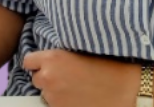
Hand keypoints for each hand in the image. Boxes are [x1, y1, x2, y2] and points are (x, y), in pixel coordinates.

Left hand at [23, 49, 140, 106]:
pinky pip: (54, 106)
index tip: (47, 63)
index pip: (29, 61)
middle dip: (47, 77)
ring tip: (74, 88)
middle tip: (66, 76)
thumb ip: (61, 57)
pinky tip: (77, 98)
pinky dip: (62, 102)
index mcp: (53, 58)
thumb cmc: (108, 67)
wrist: (124, 90)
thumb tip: (51, 60)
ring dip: (54, 91)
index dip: (38, 62)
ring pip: (45, 94)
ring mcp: (53, 98)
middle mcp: (48, 78)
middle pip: (37, 78)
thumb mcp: (81, 52)